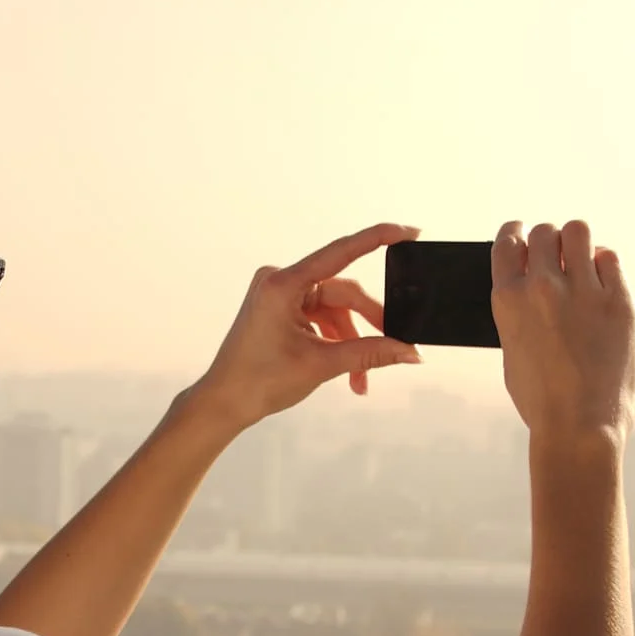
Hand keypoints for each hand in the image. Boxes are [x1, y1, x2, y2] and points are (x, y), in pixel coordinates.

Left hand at [190, 222, 425, 431]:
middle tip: (396, 347)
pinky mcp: (281, 310)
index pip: (340, 252)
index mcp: (283, 284)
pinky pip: (320, 319)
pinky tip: (347, 373)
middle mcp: (279, 281)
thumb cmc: (259, 382)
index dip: (378, 238)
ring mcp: (279, 295)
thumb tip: (411, 352)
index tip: (409, 232)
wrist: (224, 403)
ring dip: (352, 342)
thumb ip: (370, 354)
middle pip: (342, 294)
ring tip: (362, 379)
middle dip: (369, 324)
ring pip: (334, 310)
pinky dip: (336, 343)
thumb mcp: (322, 365)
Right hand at [491, 220, 634, 441]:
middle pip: (544, 232)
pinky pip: (610, 258)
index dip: (515, 231)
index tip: (522, 231)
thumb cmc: (541, 397)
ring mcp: (583, 291)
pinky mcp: (619, 300)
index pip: (507, 241)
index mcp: (508, 299)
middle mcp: (542, 288)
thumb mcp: (512, 348)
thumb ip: (518, 310)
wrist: (579, 424)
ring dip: (577, 241)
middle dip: (548, 240)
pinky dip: (604, 264)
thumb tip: (530, 283)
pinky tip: (602, 282)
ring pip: (579, 231)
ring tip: (581, 260)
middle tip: (557, 255)